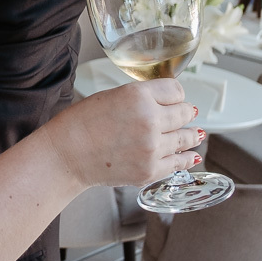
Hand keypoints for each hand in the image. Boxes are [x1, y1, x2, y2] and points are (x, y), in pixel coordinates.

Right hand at [45, 80, 200, 187]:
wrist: (66, 155)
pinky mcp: (150, 170)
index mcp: (138, 96)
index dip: (175, 94)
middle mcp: (150, 120)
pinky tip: (190, 156)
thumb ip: (142, 97)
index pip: (176, 90)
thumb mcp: (113, 96)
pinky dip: (186, 158)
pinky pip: (179, 163)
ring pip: (186, 138)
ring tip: (195, 134)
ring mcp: (152, 148)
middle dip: (185, 113)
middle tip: (186, 114)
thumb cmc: (81, 124)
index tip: (175, 99)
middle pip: (184, 113)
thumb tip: (169, 103)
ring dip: (190, 135)